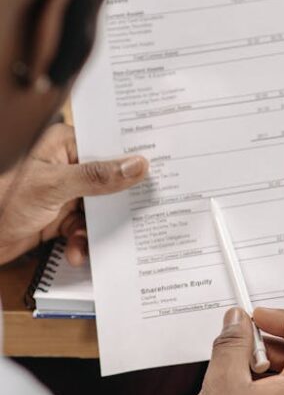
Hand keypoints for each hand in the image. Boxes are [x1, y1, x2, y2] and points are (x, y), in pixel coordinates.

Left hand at [0, 122, 147, 264]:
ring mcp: (64, 192)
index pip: (107, 146)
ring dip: (94, 229)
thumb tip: (135, 166)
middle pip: (107, 180)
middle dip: (116, 203)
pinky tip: (75, 250)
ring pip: (98, 209)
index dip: (131, 159)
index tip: (156, 170)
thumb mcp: (53, 186)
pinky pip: (83, 228)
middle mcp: (65, 165)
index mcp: (63, 144)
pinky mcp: (59, 215)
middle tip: (137, 214)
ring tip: (86, 241)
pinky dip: (81, 242)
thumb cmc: (3, 199)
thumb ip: (96, 176)